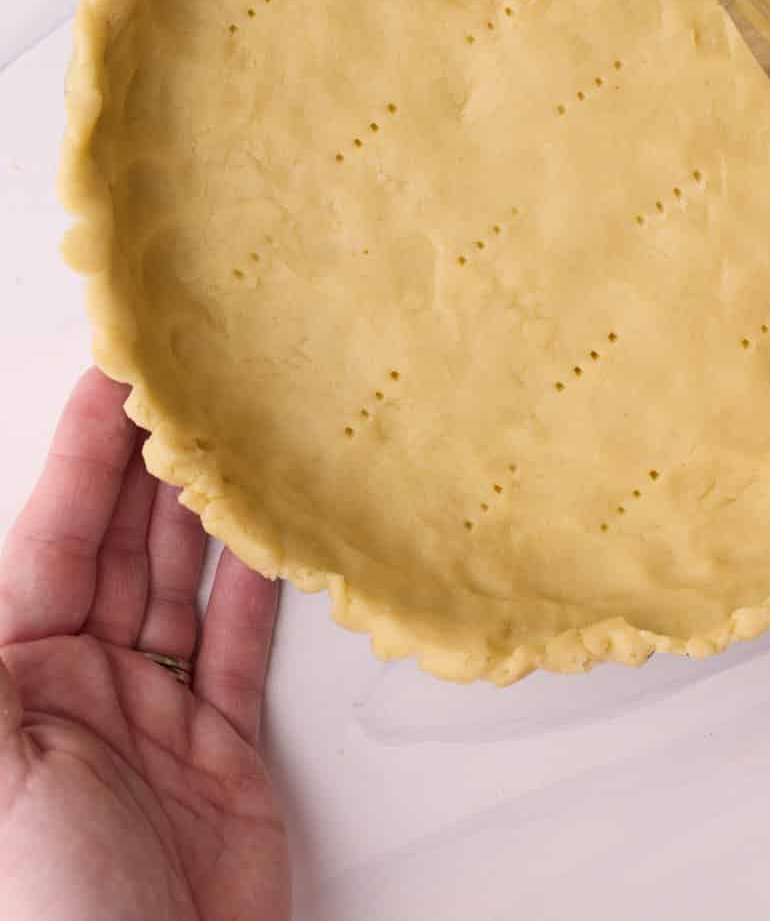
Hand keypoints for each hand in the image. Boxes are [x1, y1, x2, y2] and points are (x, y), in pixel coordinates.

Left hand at [0, 370, 289, 920]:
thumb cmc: (48, 905)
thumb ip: (0, 662)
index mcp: (8, 678)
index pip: (47, 533)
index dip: (83, 451)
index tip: (116, 374)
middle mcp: (74, 686)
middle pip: (117, 545)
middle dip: (148, 463)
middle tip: (190, 382)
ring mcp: (147, 714)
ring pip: (179, 582)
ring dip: (205, 510)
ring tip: (235, 434)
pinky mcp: (215, 748)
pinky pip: (236, 645)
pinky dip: (256, 584)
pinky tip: (271, 532)